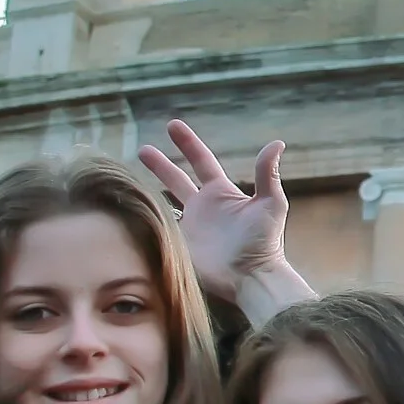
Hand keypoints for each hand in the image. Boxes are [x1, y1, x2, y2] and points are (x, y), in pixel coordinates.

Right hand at [138, 120, 314, 318]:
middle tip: (142, 149)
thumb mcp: (271, 203)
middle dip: (160, 165)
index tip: (172, 125)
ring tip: (127, 179)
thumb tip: (277, 143)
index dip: (187, 143)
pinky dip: (144, 221)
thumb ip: (268, 174)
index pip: (201, 161)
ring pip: (163, 204)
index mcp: (220, 193)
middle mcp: (202, 208)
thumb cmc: (264, 242)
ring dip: (148, 192)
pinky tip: (126, 211)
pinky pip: (157, 230)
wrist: (251, 278)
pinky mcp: (179, 247)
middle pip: (176, 180)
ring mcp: (189, 228)